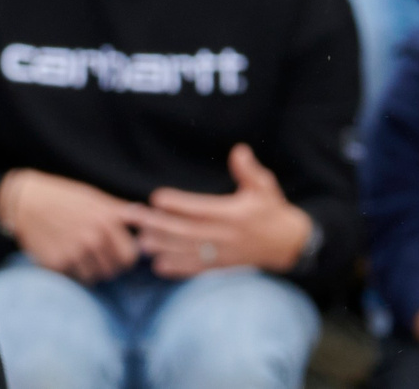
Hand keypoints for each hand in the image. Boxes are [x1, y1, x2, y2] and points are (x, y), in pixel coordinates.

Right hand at [0, 170, 138, 283]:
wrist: (27, 202)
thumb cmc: (65, 198)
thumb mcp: (96, 198)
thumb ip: (122, 212)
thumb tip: (149, 218)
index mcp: (107, 219)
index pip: (130, 257)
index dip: (125, 257)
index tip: (117, 253)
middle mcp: (93, 237)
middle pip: (113, 271)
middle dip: (109, 266)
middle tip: (97, 255)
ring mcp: (75, 252)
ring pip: (94, 278)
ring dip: (90, 270)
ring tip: (79, 253)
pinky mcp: (57, 264)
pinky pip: (74, 278)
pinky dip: (72, 271)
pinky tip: (64, 254)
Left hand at [131, 145, 314, 277]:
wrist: (287, 244)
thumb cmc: (272, 210)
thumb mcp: (265, 186)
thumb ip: (249, 170)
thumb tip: (238, 150)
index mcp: (234, 214)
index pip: (200, 209)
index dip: (178, 204)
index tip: (156, 198)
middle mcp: (225, 236)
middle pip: (185, 231)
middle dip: (156, 224)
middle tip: (131, 216)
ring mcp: (222, 254)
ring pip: (186, 251)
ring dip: (161, 246)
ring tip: (139, 240)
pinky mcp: (221, 266)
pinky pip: (195, 269)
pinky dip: (177, 268)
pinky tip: (158, 266)